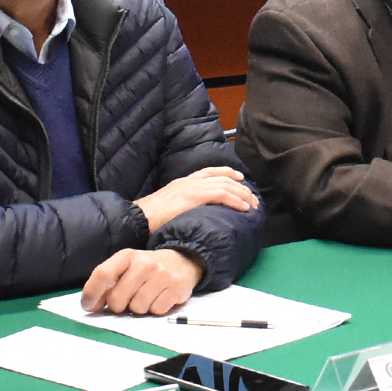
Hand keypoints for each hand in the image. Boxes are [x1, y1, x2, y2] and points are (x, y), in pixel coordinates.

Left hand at [82, 248, 203, 314]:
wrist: (182, 260)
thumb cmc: (146, 268)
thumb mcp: (126, 268)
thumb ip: (107, 284)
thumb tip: (90, 305)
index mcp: (127, 256)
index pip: (103, 274)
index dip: (91, 293)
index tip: (88, 306)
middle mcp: (145, 263)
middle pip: (117, 298)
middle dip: (117, 306)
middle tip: (125, 301)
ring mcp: (162, 275)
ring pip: (138, 308)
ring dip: (139, 308)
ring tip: (145, 296)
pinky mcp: (176, 288)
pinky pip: (156, 311)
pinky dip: (155, 309)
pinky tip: (158, 298)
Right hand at [135, 166, 257, 232]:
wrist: (138, 218)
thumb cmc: (149, 218)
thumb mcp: (168, 206)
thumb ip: (181, 206)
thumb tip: (192, 215)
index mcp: (183, 182)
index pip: (209, 172)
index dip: (227, 173)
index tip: (239, 178)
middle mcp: (189, 181)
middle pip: (222, 178)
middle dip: (240, 187)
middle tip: (253, 197)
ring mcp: (191, 187)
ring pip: (225, 186)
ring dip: (242, 195)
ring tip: (253, 204)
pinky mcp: (194, 196)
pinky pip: (221, 195)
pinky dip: (235, 201)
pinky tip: (243, 208)